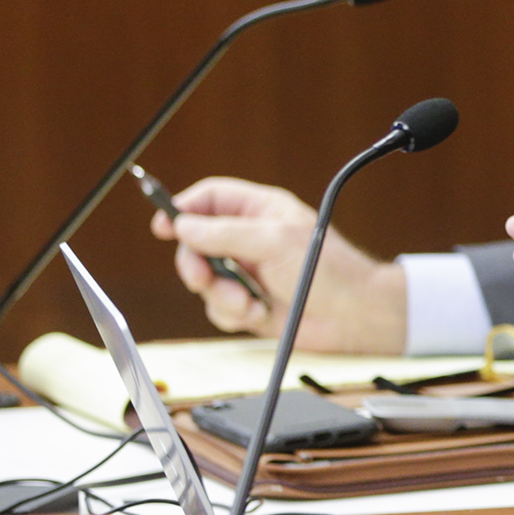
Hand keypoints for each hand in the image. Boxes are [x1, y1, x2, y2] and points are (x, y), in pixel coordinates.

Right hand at [150, 177, 407, 353]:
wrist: (351, 316)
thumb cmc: (327, 268)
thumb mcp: (274, 241)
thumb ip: (225, 233)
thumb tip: (182, 225)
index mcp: (261, 211)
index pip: (211, 198)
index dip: (183, 207)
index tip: (162, 225)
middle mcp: (250, 239)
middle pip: (195, 242)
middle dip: (195, 264)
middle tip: (202, 278)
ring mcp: (248, 272)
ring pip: (204, 280)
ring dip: (221, 295)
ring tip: (248, 302)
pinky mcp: (248, 303)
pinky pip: (218, 308)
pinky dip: (233, 314)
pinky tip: (258, 314)